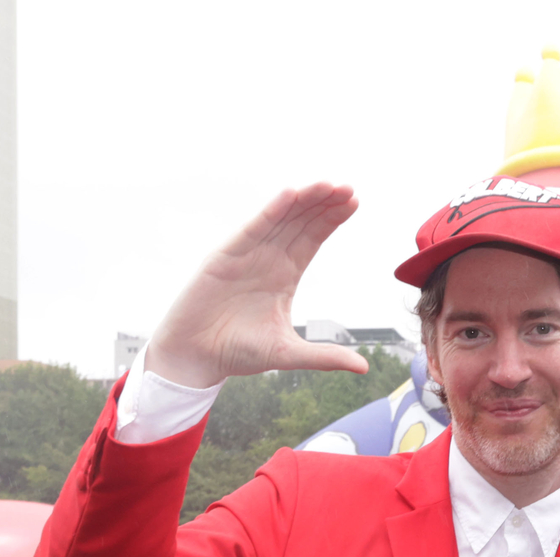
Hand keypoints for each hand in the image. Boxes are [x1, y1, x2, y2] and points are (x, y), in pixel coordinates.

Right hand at [145, 183, 369, 388]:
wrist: (196, 358)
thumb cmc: (237, 351)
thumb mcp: (288, 353)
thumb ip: (325, 356)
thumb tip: (363, 367)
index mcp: (284, 275)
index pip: (313, 238)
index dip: (331, 219)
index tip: (354, 201)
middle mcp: (267, 259)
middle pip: (301, 223)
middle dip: (324, 204)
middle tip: (348, 187)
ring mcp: (246, 255)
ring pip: (280, 220)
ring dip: (303, 201)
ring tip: (327, 185)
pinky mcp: (225, 257)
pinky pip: (251, 229)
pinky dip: (270, 211)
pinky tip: (289, 195)